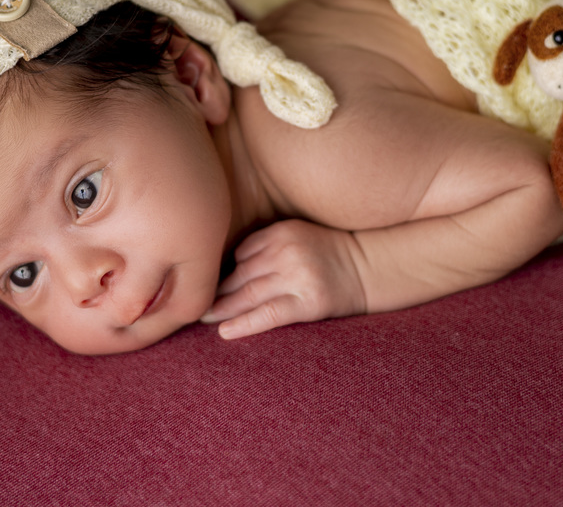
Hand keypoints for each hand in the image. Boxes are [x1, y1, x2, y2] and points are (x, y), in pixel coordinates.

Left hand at [202, 219, 367, 339]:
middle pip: (240, 275)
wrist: (372, 268)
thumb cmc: (332, 255)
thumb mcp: (300, 237)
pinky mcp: (308, 302)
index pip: (240, 253)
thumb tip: (228, 270)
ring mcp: (298, 276)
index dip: (224, 272)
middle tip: (190, 305)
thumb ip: (269, 247)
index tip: (207, 285)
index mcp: (282, 231)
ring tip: (201, 319)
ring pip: (248, 295)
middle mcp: (288, 250)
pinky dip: (244, 324)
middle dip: (215, 292)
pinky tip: (224, 331)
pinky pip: (269, 314)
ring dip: (221, 309)